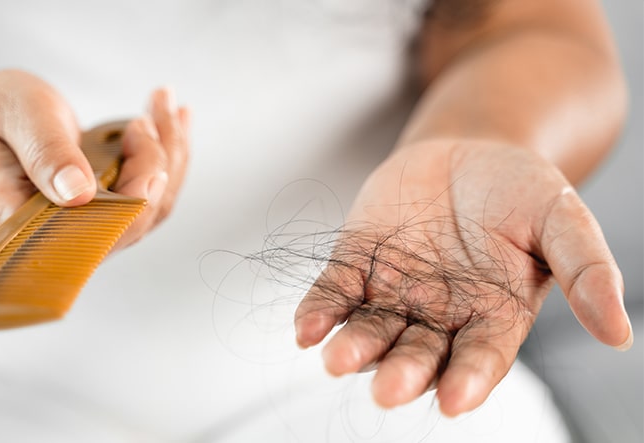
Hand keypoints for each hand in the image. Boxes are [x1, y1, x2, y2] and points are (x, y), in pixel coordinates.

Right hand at [0, 70, 187, 249]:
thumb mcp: (14, 114)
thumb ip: (45, 151)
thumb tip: (79, 194)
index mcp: (15, 221)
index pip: (91, 230)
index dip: (132, 195)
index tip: (142, 135)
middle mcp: (51, 240)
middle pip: (132, 222)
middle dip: (158, 162)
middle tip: (151, 112)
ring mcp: (81, 233)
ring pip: (149, 211)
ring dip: (168, 157)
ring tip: (167, 109)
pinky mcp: (101, 220)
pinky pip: (147, 200)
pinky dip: (165, 160)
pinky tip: (169, 125)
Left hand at [294, 139, 632, 415]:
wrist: (466, 150)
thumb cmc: (517, 188)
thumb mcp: (560, 217)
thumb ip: (586, 269)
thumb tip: (620, 333)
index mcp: (492, 314)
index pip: (481, 357)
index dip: (469, 378)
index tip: (455, 399)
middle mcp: (439, 315)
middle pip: (419, 352)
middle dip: (403, 372)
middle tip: (388, 390)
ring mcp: (394, 291)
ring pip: (371, 329)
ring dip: (354, 347)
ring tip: (338, 359)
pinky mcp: (356, 263)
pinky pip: (334, 293)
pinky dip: (319, 312)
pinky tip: (306, 329)